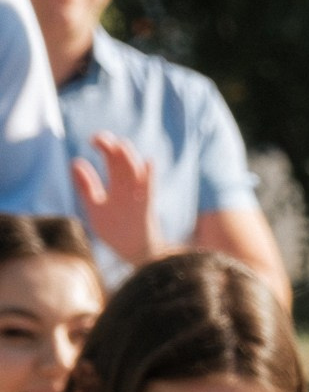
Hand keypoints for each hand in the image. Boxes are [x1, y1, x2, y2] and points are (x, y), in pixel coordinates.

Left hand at [69, 132, 160, 266]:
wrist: (134, 253)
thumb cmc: (115, 231)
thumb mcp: (95, 208)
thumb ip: (87, 187)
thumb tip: (75, 162)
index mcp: (117, 184)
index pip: (112, 158)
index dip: (105, 146)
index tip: (94, 139)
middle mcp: (129, 187)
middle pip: (124, 161)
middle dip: (113, 147)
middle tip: (99, 138)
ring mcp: (138, 197)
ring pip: (136, 172)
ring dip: (129, 158)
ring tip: (120, 145)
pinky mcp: (146, 209)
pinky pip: (150, 192)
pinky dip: (150, 178)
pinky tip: (149, 163)